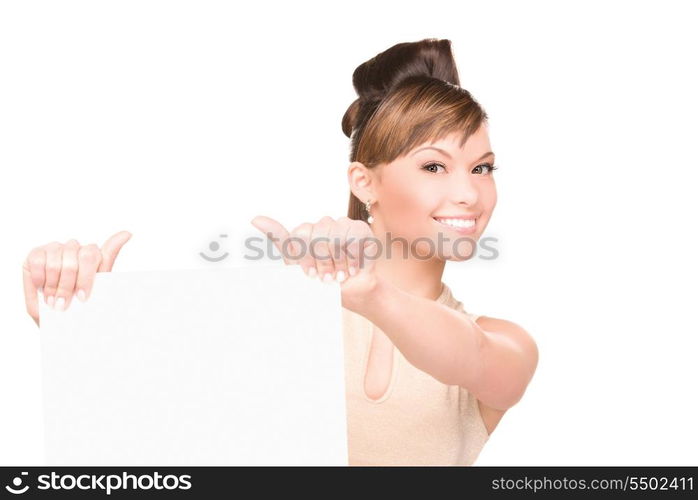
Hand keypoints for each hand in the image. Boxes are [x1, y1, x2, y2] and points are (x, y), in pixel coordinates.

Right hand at [22, 230, 132, 326]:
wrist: (56, 319)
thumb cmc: (78, 303)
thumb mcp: (98, 286)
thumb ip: (109, 258)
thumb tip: (128, 232)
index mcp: (92, 255)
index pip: (92, 255)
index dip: (86, 278)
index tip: (83, 297)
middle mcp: (74, 248)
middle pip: (74, 262)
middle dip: (68, 287)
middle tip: (64, 304)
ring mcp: (55, 249)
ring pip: (56, 264)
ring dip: (53, 287)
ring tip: (53, 302)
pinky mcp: (36, 253)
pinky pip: (38, 262)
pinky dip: (40, 280)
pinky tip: (42, 289)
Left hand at [250, 215, 378, 309]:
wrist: (352, 292)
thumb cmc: (324, 281)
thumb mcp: (297, 266)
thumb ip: (280, 241)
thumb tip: (255, 218)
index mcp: (305, 233)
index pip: (300, 234)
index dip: (306, 257)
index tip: (310, 274)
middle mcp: (322, 226)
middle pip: (318, 234)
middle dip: (322, 261)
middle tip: (327, 277)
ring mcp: (342, 225)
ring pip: (335, 234)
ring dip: (338, 262)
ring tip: (340, 275)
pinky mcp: (360, 229)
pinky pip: (353, 236)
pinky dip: (352, 257)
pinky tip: (352, 268)